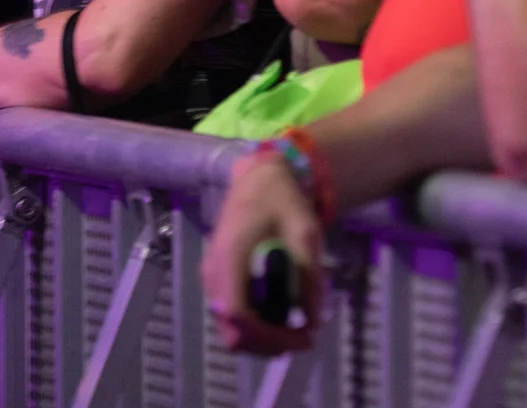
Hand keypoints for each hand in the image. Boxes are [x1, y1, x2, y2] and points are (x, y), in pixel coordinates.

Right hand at [199, 148, 325, 354]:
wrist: (258, 182)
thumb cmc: (281, 203)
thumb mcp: (306, 235)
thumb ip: (309, 279)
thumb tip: (313, 322)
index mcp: (231, 257)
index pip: (239, 314)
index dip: (270, 335)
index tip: (304, 337)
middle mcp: (214, 274)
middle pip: (232, 333)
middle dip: (269, 344)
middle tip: (304, 337)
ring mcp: (213, 280)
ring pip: (231, 331)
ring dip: (263, 339)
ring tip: (296, 329)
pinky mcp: (219, 283)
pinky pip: (233, 318)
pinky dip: (257, 327)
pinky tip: (282, 316)